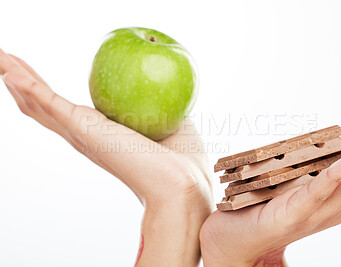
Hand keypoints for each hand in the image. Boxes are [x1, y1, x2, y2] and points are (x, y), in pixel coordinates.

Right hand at [0, 49, 212, 266]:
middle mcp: (85, 137)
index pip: (67, 112)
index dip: (50, 95)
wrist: (182, 184)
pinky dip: (27, 84)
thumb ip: (156, 106)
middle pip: (45, 106)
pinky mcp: (83, 130)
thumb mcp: (167, 120)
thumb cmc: (180, 157)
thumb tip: (161, 88)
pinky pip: (49, 103)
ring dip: (16, 78)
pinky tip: (9, 69)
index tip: (37, 77)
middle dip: (24, 82)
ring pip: (39, 103)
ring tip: (0, 57)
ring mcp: (81, 134)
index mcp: (102, 136)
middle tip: (5, 58)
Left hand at [200, 132, 340, 266]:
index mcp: (335, 205)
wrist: (231, 243)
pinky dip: (335, 177)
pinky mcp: (289, 215)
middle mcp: (331, 211)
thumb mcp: (298, 193)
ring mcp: (312, 215)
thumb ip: (317, 180)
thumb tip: (334, 157)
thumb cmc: (263, 213)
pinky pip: (315, 195)